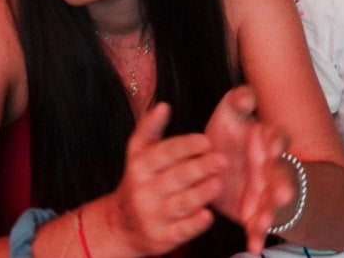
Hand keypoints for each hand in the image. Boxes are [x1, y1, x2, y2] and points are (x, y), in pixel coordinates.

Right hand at [107, 102, 224, 255]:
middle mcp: (143, 192)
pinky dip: (195, 223)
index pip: (164, 153)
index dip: (186, 146)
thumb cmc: (139, 181)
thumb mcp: (138, 153)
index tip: (206, 140)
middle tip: (222, 160)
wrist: (121, 225)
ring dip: (201, 193)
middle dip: (200, 168)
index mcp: (140, 167)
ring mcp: (152, 216)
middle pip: (176, 177)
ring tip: (218, 183)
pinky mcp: (161, 238)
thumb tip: (164, 105)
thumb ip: (150, 128)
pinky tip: (208, 214)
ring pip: (181, 203)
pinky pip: (181, 230)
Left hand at [203, 87, 293, 252]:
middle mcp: (270, 166)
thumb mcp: (228, 116)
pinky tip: (254, 246)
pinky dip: (257, 235)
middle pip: (280, 175)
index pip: (276, 138)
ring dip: (271, 214)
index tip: (272, 144)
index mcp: (266, 140)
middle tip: (283, 193)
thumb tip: (246, 95)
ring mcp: (265, 191)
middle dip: (282, 184)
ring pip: (272, 203)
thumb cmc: (229, 138)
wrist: (223, 166)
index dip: (275, 141)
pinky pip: (258, 225)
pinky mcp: (255, 211)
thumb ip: (237, 102)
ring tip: (266, 224)